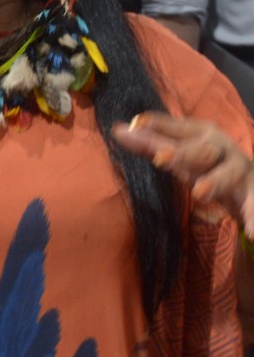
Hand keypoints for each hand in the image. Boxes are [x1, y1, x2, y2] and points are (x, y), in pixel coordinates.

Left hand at [113, 112, 253, 235]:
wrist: (250, 181)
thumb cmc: (206, 163)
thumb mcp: (180, 155)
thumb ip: (150, 144)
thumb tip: (117, 130)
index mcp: (202, 135)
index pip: (177, 128)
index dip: (158, 124)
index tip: (136, 122)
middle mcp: (222, 149)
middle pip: (201, 149)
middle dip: (183, 153)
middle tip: (159, 159)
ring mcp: (240, 170)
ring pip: (228, 173)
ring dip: (215, 181)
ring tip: (199, 194)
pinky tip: (252, 234)